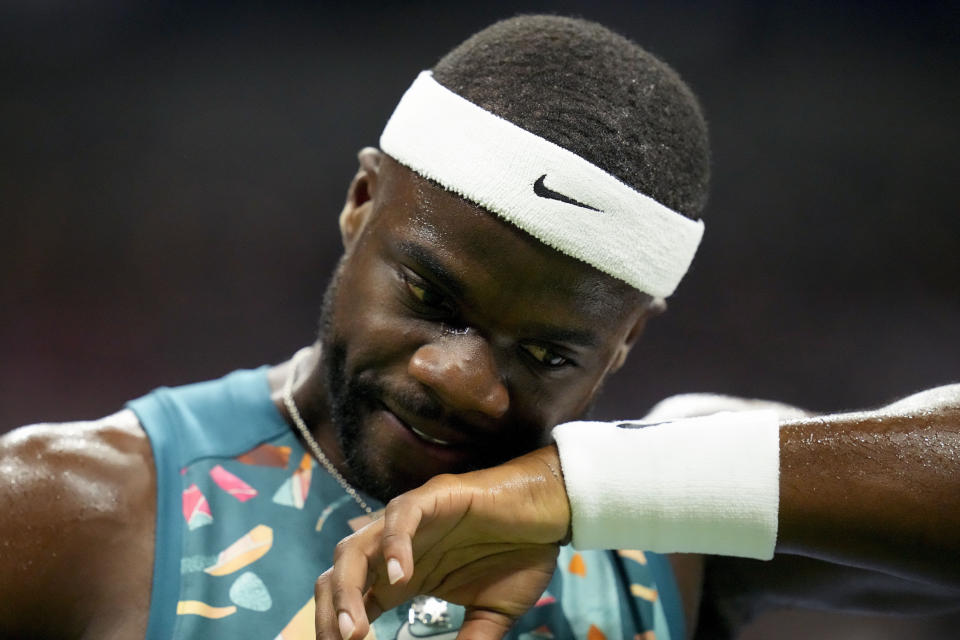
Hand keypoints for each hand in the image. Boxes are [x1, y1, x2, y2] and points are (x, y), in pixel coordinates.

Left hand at [314, 445, 570, 639]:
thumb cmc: (519, 556)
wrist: (551, 515)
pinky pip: (401, 515)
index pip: (353, 601)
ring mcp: (410, 520)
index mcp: (402, 577)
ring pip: (357, 547)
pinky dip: (394, 545)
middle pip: (340, 575)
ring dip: (347, 588)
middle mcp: (396, 548)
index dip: (338, 628)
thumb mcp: (492, 613)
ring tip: (355, 629)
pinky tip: (400, 576)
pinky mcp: (433, 497)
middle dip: (330, 613)